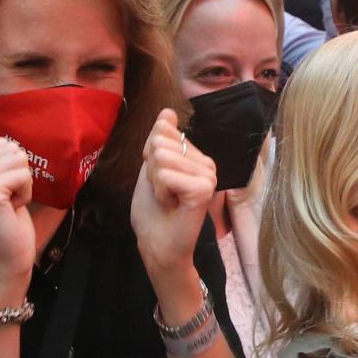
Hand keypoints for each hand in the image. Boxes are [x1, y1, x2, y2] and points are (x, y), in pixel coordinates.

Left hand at [131, 108, 216, 280]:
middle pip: (160, 142)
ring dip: (155, 182)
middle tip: (164, 192)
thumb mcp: (150, 168)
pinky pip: (166, 174)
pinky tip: (172, 205)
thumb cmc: (153, 211)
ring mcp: (209, 175)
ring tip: (168, 199)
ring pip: (162, 157)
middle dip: (152, 170)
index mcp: (195, 155)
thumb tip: (168, 111)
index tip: (159, 180)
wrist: (158, 245)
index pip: (161, 131)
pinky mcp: (204, 189)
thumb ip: (159, 140)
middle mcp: (207, 162)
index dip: (149, 156)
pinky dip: (160, 191)